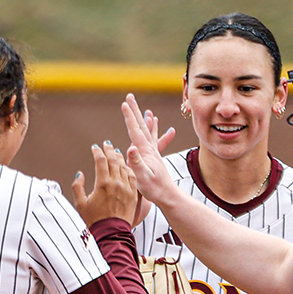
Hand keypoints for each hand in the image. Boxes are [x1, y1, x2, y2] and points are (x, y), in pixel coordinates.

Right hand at [70, 141, 138, 225]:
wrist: (111, 234)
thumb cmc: (95, 221)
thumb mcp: (80, 204)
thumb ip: (78, 187)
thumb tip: (80, 174)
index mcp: (103, 184)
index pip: (101, 161)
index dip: (98, 152)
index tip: (95, 148)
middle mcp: (116, 184)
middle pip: (114, 160)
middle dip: (109, 150)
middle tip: (107, 144)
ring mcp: (126, 189)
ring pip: (124, 167)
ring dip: (120, 158)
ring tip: (116, 152)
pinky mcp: (133, 195)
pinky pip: (132, 177)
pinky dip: (129, 169)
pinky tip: (126, 166)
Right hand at [120, 94, 180, 210]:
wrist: (168, 196)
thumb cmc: (155, 189)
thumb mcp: (142, 177)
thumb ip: (136, 163)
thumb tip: (131, 148)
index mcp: (145, 152)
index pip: (135, 130)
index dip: (129, 117)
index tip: (124, 103)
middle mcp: (149, 149)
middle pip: (141, 126)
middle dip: (134, 110)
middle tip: (129, 97)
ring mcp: (153, 153)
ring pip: (147, 131)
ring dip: (144, 119)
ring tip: (146, 109)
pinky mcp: (155, 158)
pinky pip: (153, 139)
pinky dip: (153, 130)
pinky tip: (155, 126)